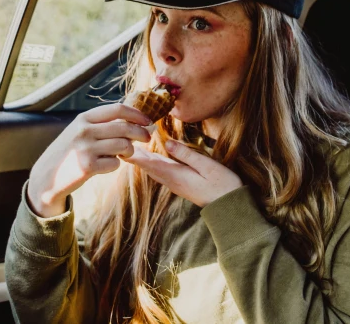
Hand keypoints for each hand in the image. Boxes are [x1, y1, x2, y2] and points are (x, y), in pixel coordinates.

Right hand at [27, 104, 151, 217]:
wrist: (47, 176)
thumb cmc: (69, 152)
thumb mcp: (79, 131)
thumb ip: (101, 124)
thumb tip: (135, 121)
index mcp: (83, 118)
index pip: (117, 109)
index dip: (137, 114)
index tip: (148, 120)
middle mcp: (84, 130)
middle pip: (125, 127)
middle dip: (141, 133)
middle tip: (148, 138)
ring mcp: (86, 148)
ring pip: (124, 146)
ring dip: (129, 151)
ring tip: (122, 154)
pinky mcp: (88, 167)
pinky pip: (116, 164)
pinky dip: (115, 165)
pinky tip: (104, 166)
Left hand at [123, 139, 242, 206]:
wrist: (229, 205)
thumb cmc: (222, 184)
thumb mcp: (207, 166)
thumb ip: (186, 155)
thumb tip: (167, 143)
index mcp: (176, 175)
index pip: (150, 163)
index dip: (135, 155)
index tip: (122, 147)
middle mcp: (172, 180)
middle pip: (148, 166)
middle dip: (134, 155)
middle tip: (120, 142)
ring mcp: (175, 183)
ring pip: (153, 169)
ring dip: (142, 159)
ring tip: (131, 147)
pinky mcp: (180, 184)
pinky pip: (161, 171)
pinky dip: (152, 163)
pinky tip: (150, 158)